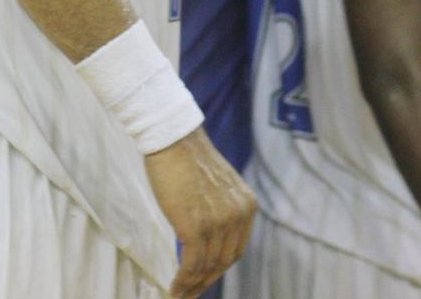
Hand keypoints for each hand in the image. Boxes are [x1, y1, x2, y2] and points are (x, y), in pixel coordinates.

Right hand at [144, 128, 256, 297]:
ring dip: (192, 286)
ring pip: (206, 266)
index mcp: (247, 206)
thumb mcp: (218, 187)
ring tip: (179, 296)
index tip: (204, 281)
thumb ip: (221, 210)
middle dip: (206, 282)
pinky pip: (191, 264)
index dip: (219, 270)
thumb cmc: (188, 159)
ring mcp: (218, 222)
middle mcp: (239, 215)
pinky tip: (174, 289)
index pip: (236, 251)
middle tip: (190, 294)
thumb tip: (209, 237)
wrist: (172, 138)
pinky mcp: (195, 226)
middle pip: (223, 263)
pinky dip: (183, 281)